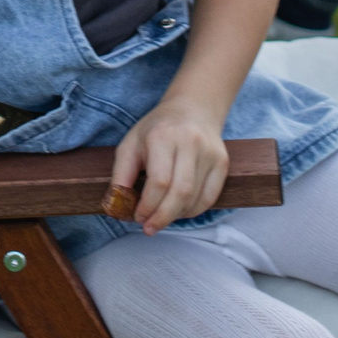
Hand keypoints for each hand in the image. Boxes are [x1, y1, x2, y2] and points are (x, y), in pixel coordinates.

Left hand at [111, 98, 229, 231]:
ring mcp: (210, 153)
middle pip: (181, 193)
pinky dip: (192, 211)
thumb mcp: (130, 143)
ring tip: (162, 217)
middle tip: (149, 228)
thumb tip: (115, 206)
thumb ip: (121, 174)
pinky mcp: (222, 163)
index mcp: (163, 136)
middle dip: (163, 217)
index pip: (159, 182)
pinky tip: (179, 210)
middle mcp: (191, 143)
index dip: (148, 206)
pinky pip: (209, 198)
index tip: (137, 217)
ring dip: (176, 216)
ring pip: (196, 199)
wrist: (192, 109)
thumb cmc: (156, 129)